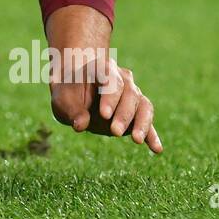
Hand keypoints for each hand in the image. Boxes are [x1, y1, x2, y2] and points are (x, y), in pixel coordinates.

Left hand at [44, 5, 162, 153]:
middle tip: (114, 132)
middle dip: (124, 113)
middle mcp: (122, 79)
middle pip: (130, 93)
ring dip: (141, 123)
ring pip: (143, 105)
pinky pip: (146, 121)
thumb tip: (80, 125)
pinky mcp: (136, 112)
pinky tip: (156, 149)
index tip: (104, 114)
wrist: (75, 92)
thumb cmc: (68, 92)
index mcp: (103, 68)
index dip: (110, 97)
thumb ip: (70, 109)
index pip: (111, 79)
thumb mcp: (62, 99)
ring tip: (136, 140)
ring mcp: (132, 94)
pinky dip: (152, 135)